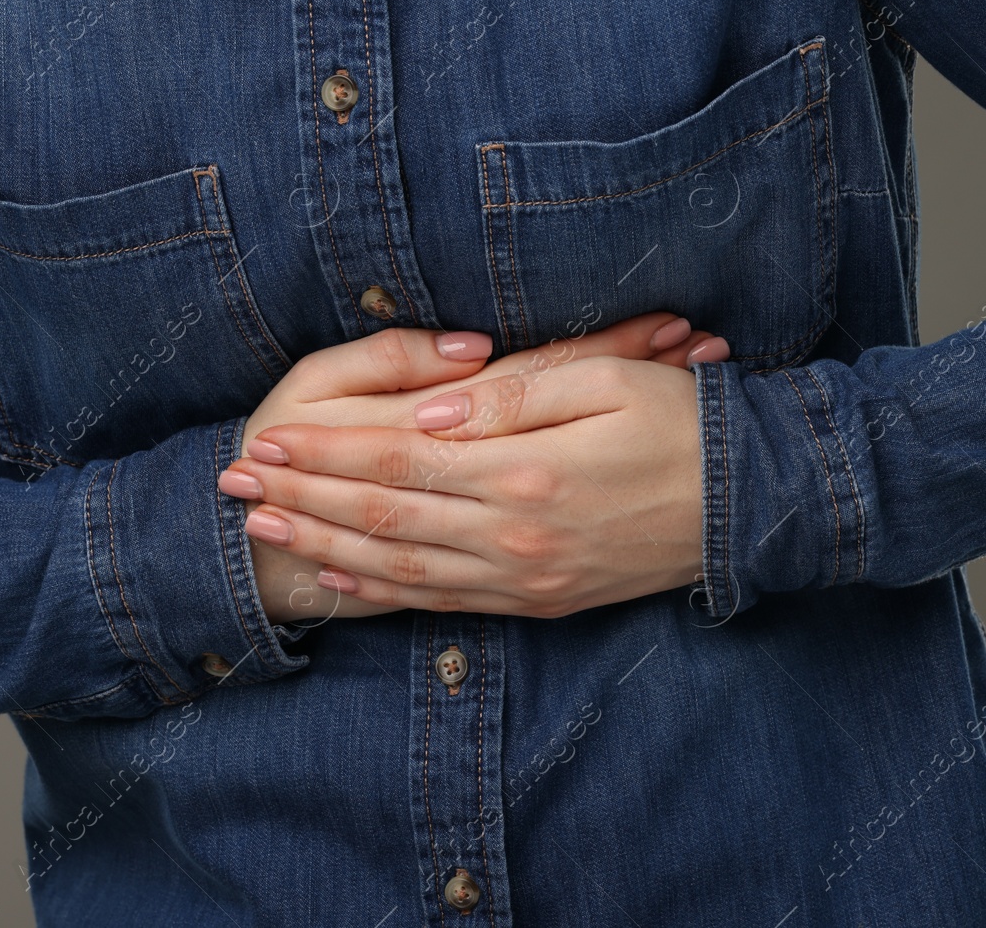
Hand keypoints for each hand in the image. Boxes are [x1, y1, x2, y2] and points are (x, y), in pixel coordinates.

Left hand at [225, 353, 707, 617]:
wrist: (749, 507)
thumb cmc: (682, 425)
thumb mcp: (607, 382)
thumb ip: (511, 399)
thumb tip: (427, 417)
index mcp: (525, 475)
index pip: (397, 463)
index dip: (325, 454)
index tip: (268, 439)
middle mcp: (515, 538)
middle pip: (384, 519)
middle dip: (304, 499)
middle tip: (237, 483)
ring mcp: (526, 579)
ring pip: (403, 568)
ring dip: (327, 547)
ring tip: (267, 530)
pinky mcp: (540, 600)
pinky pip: (446, 601)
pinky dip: (386, 592)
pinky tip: (344, 578)